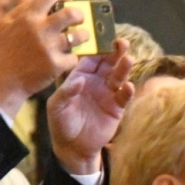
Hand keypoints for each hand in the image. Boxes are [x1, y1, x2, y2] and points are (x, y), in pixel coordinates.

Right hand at [0, 0, 87, 118]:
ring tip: (81, 37)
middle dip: (80, 14)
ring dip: (83, 36)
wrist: (2, 82)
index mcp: (26, 17)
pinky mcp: (55, 65)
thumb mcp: (4, 25)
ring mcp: (48, 48)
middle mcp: (39, 29)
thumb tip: (43, 0)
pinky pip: (74, 57)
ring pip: (79, 36)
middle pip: (71, 14)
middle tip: (79, 18)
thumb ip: (22, 11)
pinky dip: (72, 58)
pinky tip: (67, 58)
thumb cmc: (4, 51)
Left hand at [46, 38, 134, 175]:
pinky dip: (127, 91)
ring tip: (128, 59)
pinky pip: (124, 96)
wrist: (73, 147)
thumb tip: (80, 80)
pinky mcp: (117, 108)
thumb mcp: (56, 107)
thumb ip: (66, 92)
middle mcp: (96, 82)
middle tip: (121, 42)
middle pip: (108, 63)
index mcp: (80, 76)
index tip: (103, 36)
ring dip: (124, 67)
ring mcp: (108, 94)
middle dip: (115, 52)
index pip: (90, 58)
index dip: (97, 47)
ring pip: (118, 76)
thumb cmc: (61, 123)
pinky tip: (128, 86)